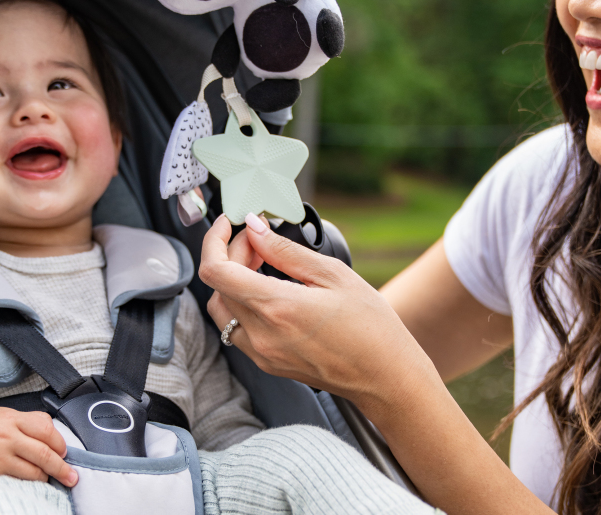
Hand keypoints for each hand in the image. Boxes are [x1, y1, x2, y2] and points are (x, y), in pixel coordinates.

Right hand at [0, 408, 77, 493]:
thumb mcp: (5, 417)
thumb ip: (28, 423)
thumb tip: (57, 438)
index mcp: (11, 418)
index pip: (45, 428)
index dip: (59, 443)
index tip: (65, 452)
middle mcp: (5, 436)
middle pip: (44, 452)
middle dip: (61, 467)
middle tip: (71, 477)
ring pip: (34, 472)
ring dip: (45, 478)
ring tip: (46, 479)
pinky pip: (19, 484)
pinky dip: (29, 487)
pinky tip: (32, 487)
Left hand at [199, 213, 429, 410]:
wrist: (386, 377)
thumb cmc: (370, 326)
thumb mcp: (332, 274)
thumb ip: (284, 249)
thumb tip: (255, 227)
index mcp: (277, 308)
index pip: (216, 271)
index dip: (214, 240)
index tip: (229, 223)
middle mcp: (262, 335)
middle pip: (219, 285)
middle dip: (232, 253)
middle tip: (260, 239)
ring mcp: (262, 354)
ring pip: (222, 308)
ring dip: (232, 279)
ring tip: (262, 261)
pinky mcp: (267, 364)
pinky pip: (237, 328)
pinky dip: (241, 301)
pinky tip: (267, 288)